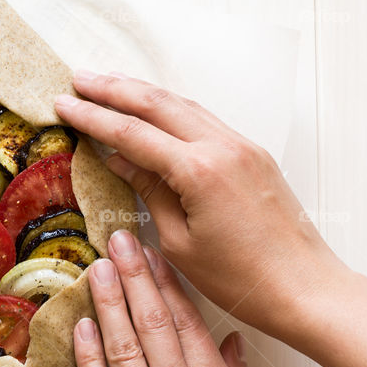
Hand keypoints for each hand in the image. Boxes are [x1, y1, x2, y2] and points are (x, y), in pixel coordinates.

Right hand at [55, 71, 345, 340]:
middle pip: (157, 104)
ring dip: (142, 92)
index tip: (62, 104)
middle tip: (78, 79)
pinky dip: (171, 108)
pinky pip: (203, 119)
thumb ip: (149, 192)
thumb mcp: (178, 242)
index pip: (132, 133)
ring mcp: (242, 146)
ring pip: (182, 105)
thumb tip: (118, 161)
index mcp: (199, 171)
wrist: (304, 288)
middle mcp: (222, 147)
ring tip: (108, 84)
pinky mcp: (252, 154)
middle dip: (113, 89)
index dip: (92, 117)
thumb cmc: (239, 278)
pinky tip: (153, 108)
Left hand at [75, 230, 287, 366]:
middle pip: (151, 323)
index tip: (154, 255)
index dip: (168, 284)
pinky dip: (87, 355)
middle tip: (118, 242)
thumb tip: (230, 345)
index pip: (187, 323)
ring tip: (96, 269)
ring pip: (121, 346)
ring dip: (107, 303)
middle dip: (134, 276)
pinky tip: (80, 325)